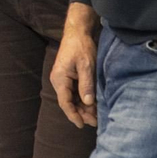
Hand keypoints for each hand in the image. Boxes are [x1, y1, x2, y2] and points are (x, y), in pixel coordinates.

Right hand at [52, 5, 100, 127]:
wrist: (78, 32)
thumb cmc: (81, 47)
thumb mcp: (86, 65)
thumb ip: (86, 84)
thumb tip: (88, 102)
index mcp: (60, 79)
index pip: (65, 102)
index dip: (74, 115)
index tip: (82, 125)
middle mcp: (59, 81)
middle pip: (69, 102)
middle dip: (81, 113)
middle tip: (95, 123)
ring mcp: (64, 79)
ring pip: (73, 99)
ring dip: (83, 108)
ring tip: (96, 116)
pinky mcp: (70, 77)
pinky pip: (75, 92)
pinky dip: (84, 100)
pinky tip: (94, 105)